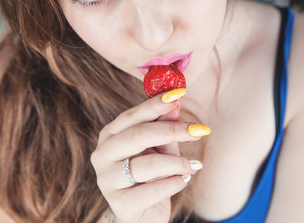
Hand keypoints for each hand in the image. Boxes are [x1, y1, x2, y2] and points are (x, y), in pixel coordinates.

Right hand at [91, 89, 210, 222]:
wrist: (143, 213)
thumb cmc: (151, 174)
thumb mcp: (160, 148)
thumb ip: (165, 127)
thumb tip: (175, 101)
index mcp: (110, 136)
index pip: (132, 115)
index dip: (156, 104)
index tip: (180, 93)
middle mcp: (102, 155)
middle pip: (138, 135)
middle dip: (172, 130)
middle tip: (201, 130)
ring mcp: (107, 180)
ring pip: (147, 165)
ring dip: (178, 163)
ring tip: (194, 165)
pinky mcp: (119, 203)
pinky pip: (152, 190)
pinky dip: (174, 184)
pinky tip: (183, 181)